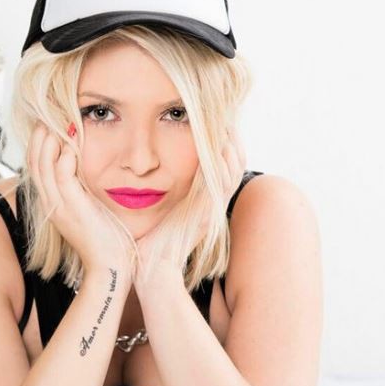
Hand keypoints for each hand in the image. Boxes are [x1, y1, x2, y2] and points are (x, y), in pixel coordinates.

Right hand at [27, 122, 135, 274]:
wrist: (111, 267)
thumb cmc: (107, 239)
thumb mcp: (91, 210)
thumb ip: (84, 191)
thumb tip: (86, 172)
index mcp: (55, 205)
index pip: (38, 170)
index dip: (38, 147)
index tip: (45, 126)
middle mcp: (52, 206)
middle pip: (35, 166)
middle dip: (38, 140)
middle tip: (44, 118)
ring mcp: (61, 209)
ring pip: (44, 169)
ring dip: (47, 145)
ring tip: (53, 124)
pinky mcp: (75, 211)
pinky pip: (63, 180)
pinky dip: (63, 161)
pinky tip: (69, 147)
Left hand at [133, 125, 246, 290]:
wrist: (150, 270)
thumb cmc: (150, 242)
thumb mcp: (163, 210)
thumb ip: (168, 192)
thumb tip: (156, 170)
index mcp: (204, 201)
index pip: (223, 164)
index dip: (225, 141)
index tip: (217, 118)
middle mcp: (212, 204)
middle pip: (234, 163)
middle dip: (232, 137)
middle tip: (226, 114)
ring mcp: (211, 211)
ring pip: (232, 171)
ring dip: (229, 145)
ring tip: (225, 123)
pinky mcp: (205, 217)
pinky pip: (220, 186)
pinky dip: (221, 165)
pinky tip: (218, 146)